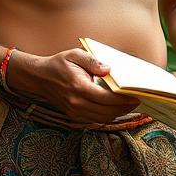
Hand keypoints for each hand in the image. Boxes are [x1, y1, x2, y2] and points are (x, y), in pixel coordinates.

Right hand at [12, 48, 138, 123]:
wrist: (39, 77)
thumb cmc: (59, 64)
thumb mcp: (75, 55)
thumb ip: (93, 61)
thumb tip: (109, 69)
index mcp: (79, 87)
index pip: (107, 98)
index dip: (123, 99)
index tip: (135, 96)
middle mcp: (77, 103)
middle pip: (107, 112)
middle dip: (124, 108)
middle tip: (136, 101)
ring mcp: (74, 112)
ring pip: (102, 118)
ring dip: (117, 114)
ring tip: (128, 105)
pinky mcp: (74, 116)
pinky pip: (95, 120)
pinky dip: (107, 116)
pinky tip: (114, 108)